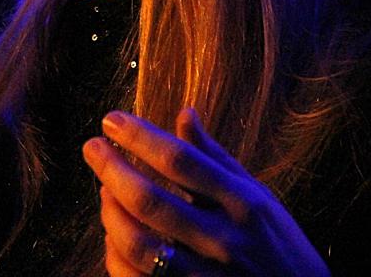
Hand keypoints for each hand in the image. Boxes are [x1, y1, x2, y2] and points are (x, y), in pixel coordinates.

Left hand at [82, 108, 328, 276]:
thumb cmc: (278, 246)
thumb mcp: (258, 197)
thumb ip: (215, 158)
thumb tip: (184, 113)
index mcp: (244, 205)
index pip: (181, 161)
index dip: (140, 137)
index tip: (112, 120)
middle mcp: (227, 241)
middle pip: (152, 201)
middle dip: (112, 169)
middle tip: (92, 147)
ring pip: (140, 245)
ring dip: (112, 214)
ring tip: (104, 190)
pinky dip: (118, 256)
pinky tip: (113, 235)